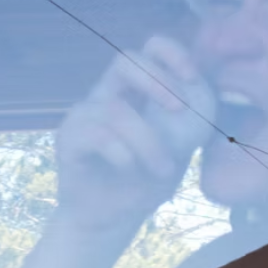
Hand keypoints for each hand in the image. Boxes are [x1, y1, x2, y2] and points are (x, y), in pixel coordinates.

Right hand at [54, 35, 215, 233]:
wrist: (112, 220)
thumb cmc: (145, 179)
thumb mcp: (180, 147)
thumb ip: (192, 118)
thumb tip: (198, 89)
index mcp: (137, 90)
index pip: (151, 47)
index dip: (172, 53)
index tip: (192, 77)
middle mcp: (107, 94)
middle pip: (125, 59)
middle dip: (157, 80)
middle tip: (179, 110)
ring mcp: (85, 115)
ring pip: (117, 110)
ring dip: (149, 142)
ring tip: (163, 170)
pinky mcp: (68, 138)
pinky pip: (98, 135)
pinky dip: (124, 154)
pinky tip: (131, 170)